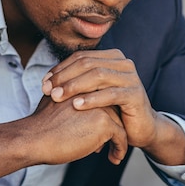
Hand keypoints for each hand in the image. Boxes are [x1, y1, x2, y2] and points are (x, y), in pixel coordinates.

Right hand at [0, 94, 126, 180]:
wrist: (34, 138)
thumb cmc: (40, 126)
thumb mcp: (54, 103)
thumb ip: (67, 102)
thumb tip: (74, 112)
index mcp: (81, 87)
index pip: (101, 99)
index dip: (103, 116)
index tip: (102, 132)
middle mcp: (93, 93)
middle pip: (113, 110)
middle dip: (113, 128)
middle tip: (111, 143)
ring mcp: (100, 107)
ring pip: (119, 123)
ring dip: (118, 140)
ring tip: (114, 152)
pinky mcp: (104, 122)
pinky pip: (121, 136)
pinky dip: (120, 149)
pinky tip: (114, 158)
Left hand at [42, 49, 184, 165]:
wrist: (140, 128)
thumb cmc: (113, 109)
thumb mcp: (94, 92)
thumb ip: (77, 81)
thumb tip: (47, 79)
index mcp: (112, 57)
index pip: (81, 57)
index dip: (60, 68)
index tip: (44, 82)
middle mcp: (123, 63)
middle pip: (88, 64)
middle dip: (64, 77)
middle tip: (47, 90)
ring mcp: (131, 77)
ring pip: (98, 76)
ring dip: (74, 86)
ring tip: (58, 97)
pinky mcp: (135, 94)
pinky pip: (111, 94)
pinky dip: (92, 99)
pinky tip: (76, 106)